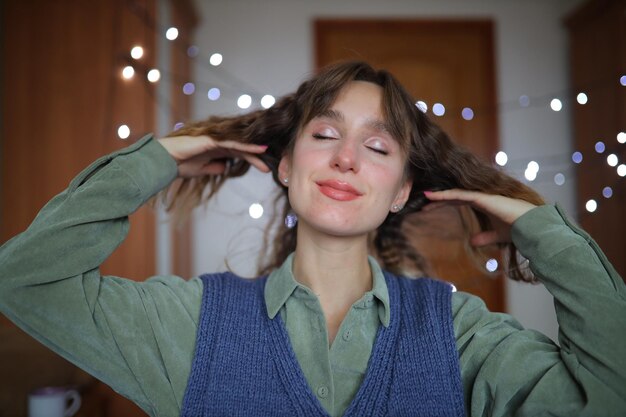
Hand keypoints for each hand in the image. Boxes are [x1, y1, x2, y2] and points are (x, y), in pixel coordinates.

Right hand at [157, 135, 269, 177]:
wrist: (164, 162)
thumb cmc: (180, 164)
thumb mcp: (201, 170)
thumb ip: (214, 168)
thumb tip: (225, 168)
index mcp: (216, 150)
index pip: (239, 155)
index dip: (253, 161)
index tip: (266, 169)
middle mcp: (218, 144)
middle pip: (242, 150)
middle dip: (257, 158)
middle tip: (270, 166)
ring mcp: (214, 141)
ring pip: (239, 145)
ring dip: (253, 151)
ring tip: (267, 155)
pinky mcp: (211, 141)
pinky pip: (231, 144)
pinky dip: (244, 147)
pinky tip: (256, 150)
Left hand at [422, 189, 537, 246]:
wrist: (532, 227)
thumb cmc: (518, 230)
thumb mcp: (497, 236)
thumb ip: (485, 237)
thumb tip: (472, 241)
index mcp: (483, 204)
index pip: (458, 201)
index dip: (443, 203)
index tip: (428, 209)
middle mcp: (481, 198)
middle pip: (453, 197)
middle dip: (437, 201)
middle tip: (422, 205)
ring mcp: (482, 196)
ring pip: (455, 194)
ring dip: (439, 196)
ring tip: (424, 197)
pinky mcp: (483, 198)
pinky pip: (460, 195)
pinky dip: (446, 195)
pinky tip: (433, 197)